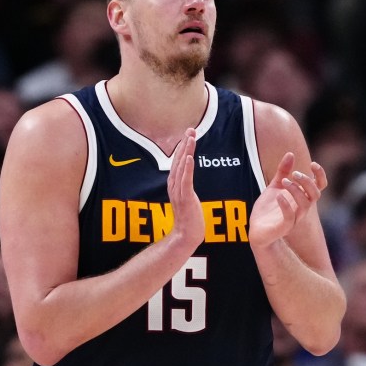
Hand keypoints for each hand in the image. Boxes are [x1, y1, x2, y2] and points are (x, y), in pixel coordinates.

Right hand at [167, 129, 204, 249]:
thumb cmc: (189, 218)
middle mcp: (174, 185)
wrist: (186, 235)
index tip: (188, 134)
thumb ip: (186, 186)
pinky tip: (189, 157)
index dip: (183, 147)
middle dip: (185, 144)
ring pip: (182, 167)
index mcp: (174, 184)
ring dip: (186, 151)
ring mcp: (179, 191)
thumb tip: (189, 177)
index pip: (178, 162)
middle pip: (179, 160)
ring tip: (190, 137)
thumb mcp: (187, 197)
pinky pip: (186, 180)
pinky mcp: (185, 198)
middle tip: (190, 129)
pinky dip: (187, 168)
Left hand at [249, 153, 325, 247]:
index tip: (313, 164)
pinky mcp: (285, 227)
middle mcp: (301, 208)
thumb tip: (290, 153)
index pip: (319, 186)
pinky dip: (286, 206)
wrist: (256, 230)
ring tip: (284, 182)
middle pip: (315, 194)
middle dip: (306, 182)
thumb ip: (283, 172)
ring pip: (305, 204)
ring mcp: (295, 218)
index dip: (320, 175)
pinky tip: (278, 197)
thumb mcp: (274, 186)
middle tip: (294, 174)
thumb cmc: (268, 209)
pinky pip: (290, 217)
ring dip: (296, 191)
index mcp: (302, 197)